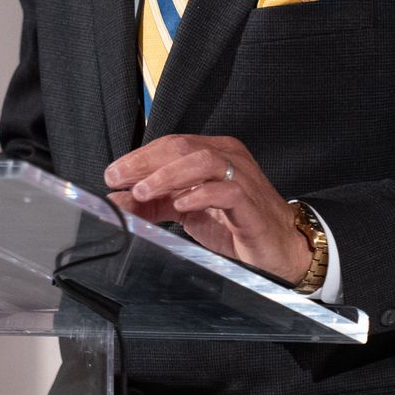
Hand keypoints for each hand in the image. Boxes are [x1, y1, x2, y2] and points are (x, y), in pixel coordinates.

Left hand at [103, 135, 307, 279]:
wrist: (281, 250)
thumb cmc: (235, 225)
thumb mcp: (186, 212)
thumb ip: (154, 204)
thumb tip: (117, 200)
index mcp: (212, 153)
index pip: (171, 145)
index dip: (140, 157)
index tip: (113, 174)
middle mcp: (228, 158)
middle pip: (182, 147)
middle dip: (146, 162)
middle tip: (120, 178)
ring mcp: (242, 178)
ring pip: (202, 161)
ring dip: (168, 175)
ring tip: (144, 191)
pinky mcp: (252, 204)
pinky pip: (227, 191)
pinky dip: (200, 194)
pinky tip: (180, 204)